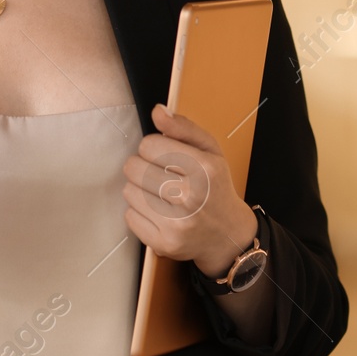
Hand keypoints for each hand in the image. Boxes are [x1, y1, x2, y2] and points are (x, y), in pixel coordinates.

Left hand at [121, 102, 258, 277]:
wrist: (227, 234)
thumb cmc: (214, 186)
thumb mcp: (210, 151)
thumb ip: (183, 127)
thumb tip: (157, 111)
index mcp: (204, 169)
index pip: (149, 145)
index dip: (152, 148)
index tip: (164, 156)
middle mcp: (191, 197)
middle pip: (134, 167)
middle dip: (142, 167)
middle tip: (159, 175)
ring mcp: (177, 224)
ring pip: (128, 191)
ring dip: (139, 190)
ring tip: (161, 195)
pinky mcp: (164, 244)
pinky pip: (129, 217)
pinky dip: (139, 212)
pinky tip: (159, 213)